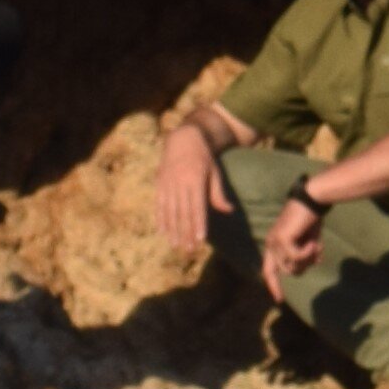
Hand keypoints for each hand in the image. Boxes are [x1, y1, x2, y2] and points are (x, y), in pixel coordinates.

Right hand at [154, 118, 222, 260]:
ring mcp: (168, 183)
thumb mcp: (214, 172)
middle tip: (189, 249)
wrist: (182, 139)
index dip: (198, 224)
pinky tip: (163, 231)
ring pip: (170, 211)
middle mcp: (180, 182)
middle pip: (183, 212)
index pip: (197, 207)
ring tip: (176, 245)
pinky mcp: (159, 183)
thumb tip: (229, 211)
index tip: (200, 239)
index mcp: (196, 179)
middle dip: (186, 232)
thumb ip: (218, 193)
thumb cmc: (203, 157)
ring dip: (173, 229)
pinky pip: (159, 204)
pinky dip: (161, 218)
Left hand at [261, 189, 323, 302]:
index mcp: (274, 245)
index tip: (279, 300)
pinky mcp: (282, 239)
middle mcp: (271, 243)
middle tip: (316, 254)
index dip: (274, 286)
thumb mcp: (309, 241)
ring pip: (292, 266)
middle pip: (287, 271)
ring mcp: (275, 241)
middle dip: (304, 266)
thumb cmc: (311, 219)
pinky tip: (313, 242)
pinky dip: (308, 253)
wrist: (312, 200)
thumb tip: (313, 264)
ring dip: (308, 259)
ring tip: (316, 246)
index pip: (269, 270)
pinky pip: (297, 257)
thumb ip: (308, 254)